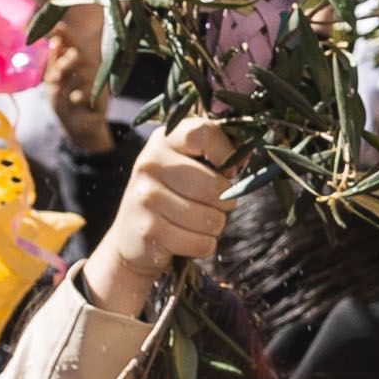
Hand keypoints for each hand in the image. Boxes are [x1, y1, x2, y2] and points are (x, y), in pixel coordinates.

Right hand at [85, 114, 236, 314]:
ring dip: (214, 226)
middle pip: (214, 185)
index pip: (204, 133)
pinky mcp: (149, 230)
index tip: (229, 171)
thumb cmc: (172, 196)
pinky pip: (201, 243)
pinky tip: (185, 239)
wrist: (130, 239)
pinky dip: (202, 246)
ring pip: (211, 219)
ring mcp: (146, 197)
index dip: (227, 153)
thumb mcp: (185, 165)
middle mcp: (150, 164)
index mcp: (163, 140)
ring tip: (196, 222)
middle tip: (216, 204)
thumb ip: (215, 155)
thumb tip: (248, 153)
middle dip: (225, 201)